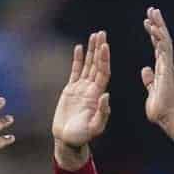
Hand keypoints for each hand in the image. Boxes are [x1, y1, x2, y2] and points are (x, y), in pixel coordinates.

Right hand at [52, 31, 110, 148]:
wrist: (67, 140)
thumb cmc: (82, 136)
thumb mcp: (95, 127)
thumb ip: (102, 112)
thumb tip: (106, 95)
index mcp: (98, 95)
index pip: (103, 73)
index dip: (104, 59)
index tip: (105, 46)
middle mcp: (92, 89)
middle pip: (97, 65)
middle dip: (99, 49)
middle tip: (102, 33)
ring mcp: (81, 88)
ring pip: (88, 65)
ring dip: (91, 51)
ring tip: (94, 35)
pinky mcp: (70, 90)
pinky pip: (75, 71)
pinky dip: (77, 59)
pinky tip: (79, 48)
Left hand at [141, 7, 173, 137]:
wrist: (166, 117)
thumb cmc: (159, 108)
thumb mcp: (151, 90)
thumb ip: (150, 80)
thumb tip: (145, 70)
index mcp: (162, 68)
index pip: (157, 46)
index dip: (153, 34)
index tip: (147, 22)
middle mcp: (166, 64)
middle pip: (162, 39)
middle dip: (157, 24)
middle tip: (152, 10)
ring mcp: (167, 65)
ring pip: (164, 40)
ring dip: (159, 25)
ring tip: (153, 12)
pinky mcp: (166, 68)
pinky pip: (163, 48)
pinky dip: (159, 36)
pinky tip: (153, 27)